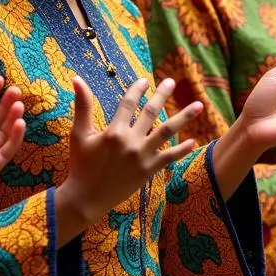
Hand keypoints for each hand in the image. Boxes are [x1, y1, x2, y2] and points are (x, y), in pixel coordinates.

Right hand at [55, 76, 199, 231]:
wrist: (86, 198)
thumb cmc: (81, 164)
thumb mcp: (79, 134)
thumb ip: (82, 106)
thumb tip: (76, 78)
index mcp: (114, 131)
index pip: (129, 103)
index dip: (137, 89)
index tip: (145, 80)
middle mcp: (131, 141)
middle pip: (151, 112)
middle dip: (162, 95)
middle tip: (171, 81)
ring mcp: (142, 156)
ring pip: (167, 131)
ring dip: (184, 117)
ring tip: (199, 105)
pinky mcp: (148, 171)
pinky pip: (169, 158)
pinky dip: (182, 150)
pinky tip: (194, 141)